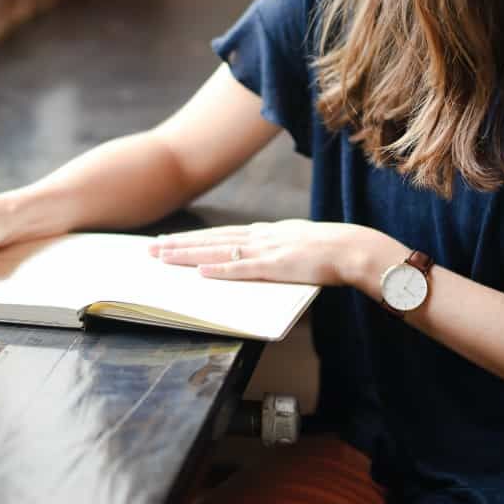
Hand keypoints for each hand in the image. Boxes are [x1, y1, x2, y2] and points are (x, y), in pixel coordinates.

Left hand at [148, 219, 384, 286]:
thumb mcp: (296, 244)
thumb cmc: (330, 250)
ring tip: (163, 257)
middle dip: (179, 244)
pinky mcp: (276, 266)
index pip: (220, 234)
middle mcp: (260, 237)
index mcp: (265, 232)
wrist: (353, 248)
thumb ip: (275, 249)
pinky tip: (200, 271)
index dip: (193, 238)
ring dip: (189, 254)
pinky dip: (220, 270)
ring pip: (218, 251)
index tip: (169, 241)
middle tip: (150, 249)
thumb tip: (258, 257)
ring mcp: (266, 250)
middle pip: (211, 239)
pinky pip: (242, 269)